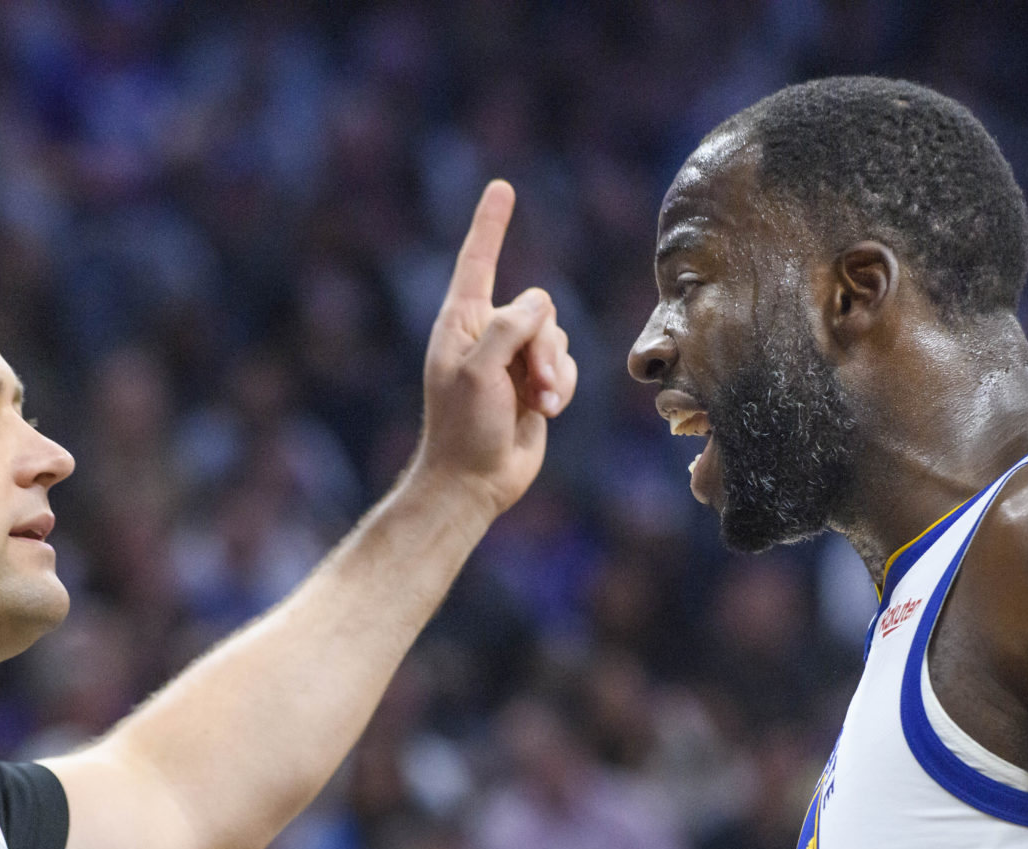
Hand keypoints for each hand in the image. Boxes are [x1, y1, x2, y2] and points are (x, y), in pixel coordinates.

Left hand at [408, 180, 576, 520]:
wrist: (474, 480)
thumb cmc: (464, 428)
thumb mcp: (478, 371)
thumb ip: (507, 328)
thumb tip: (539, 306)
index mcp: (460, 321)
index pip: (478, 261)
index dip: (491, 225)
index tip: (503, 188)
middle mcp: (487, 333)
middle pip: (538, 306)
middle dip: (544, 345)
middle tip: (534, 384)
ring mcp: (513, 358)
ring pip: (557, 336)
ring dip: (555, 371)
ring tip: (540, 404)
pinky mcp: (536, 382)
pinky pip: (566, 364)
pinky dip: (563, 386)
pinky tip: (547, 412)